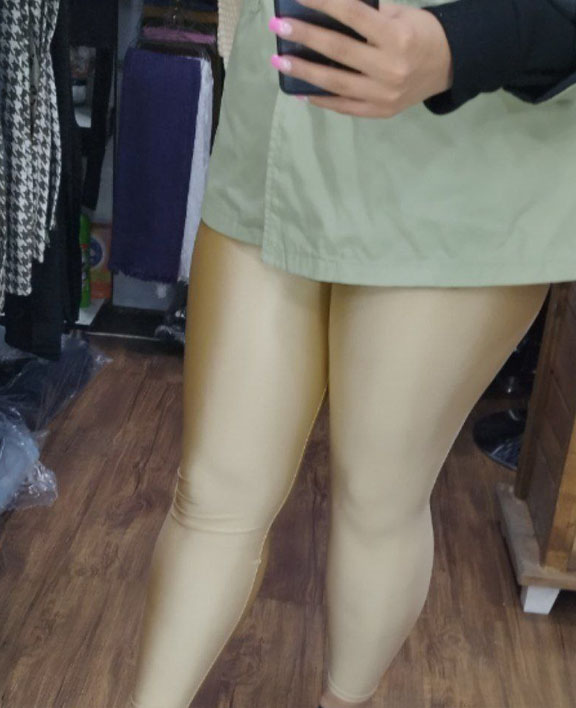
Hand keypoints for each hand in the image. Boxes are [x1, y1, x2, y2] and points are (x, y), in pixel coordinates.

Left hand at [268, 0, 453, 117]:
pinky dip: (320, 99)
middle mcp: (389, 68)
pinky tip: (300, 89)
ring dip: (304, 71)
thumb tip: (326, 9)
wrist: (449, 66)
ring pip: (336, 83)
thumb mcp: (399, 15)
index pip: (353, 15)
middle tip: (278, 26)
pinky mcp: (380, 112)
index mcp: (396, 37)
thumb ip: (367, 14)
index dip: (323, 3)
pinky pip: (344, 107)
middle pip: (338, 51)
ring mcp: (383, 95)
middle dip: (305, 36)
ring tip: (280, 60)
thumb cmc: (420, 33)